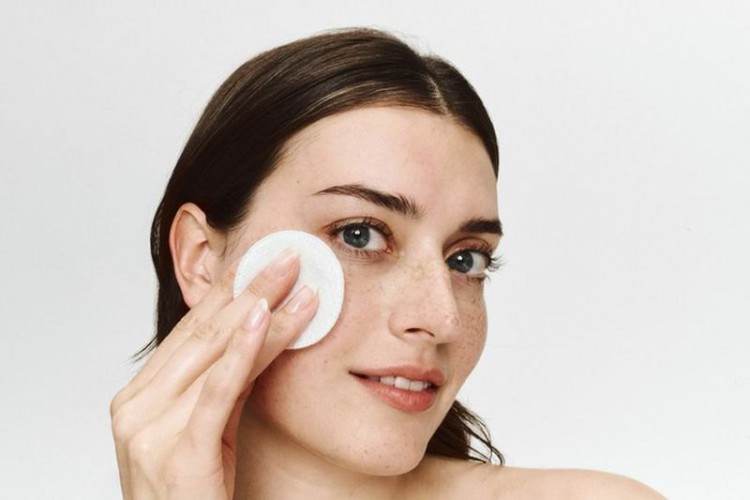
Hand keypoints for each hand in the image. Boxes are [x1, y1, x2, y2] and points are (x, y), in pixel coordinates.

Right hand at [110, 249, 317, 498]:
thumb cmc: (194, 494)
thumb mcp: (208, 429)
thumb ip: (222, 383)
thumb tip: (260, 333)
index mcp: (140, 396)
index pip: (191, 330)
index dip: (230, 289)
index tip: (262, 257)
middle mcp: (137, 405)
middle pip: (203, 332)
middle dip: (250, 287)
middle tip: (287, 254)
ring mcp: (150, 429)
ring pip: (215, 352)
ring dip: (261, 309)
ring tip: (294, 277)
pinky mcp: (178, 454)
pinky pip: (218, 391)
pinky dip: (242, 350)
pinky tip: (265, 317)